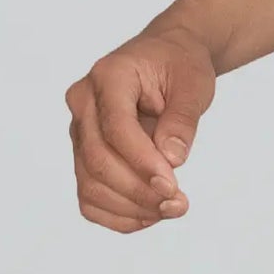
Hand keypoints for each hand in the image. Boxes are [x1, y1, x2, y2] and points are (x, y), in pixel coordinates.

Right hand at [65, 26, 216, 232]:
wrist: (167, 57)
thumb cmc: (180, 64)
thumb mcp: (194, 82)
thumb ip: (183, 118)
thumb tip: (172, 160)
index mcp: (109, 75)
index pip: (116, 127)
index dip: (142, 161)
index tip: (172, 185)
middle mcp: (84, 102)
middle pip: (98, 160)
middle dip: (138, 190)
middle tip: (179, 204)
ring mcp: (79, 130)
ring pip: (90, 184)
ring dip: (130, 208)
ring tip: (170, 209)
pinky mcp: (83, 155)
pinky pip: (89, 196)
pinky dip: (116, 214)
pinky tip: (149, 216)